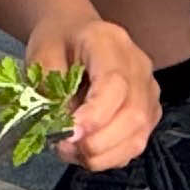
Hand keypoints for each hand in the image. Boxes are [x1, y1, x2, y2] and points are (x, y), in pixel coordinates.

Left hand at [37, 16, 159, 172]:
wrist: (74, 33)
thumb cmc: (57, 43)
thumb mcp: (41, 57)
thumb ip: (51, 92)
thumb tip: (64, 130)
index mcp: (110, 43)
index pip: (115, 84)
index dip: (95, 115)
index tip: (69, 133)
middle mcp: (139, 67)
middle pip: (133, 114)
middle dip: (98, 142)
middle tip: (64, 146)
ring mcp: (148, 91)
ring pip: (138, 136)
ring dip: (102, 155)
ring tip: (70, 151)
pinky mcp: (149, 113)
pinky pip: (134, 145)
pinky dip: (108, 157)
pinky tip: (84, 150)